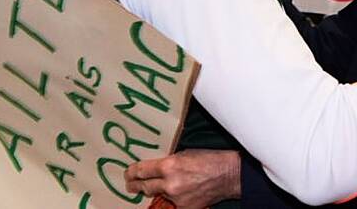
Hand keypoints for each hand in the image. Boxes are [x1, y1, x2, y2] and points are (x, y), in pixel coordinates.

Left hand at [124, 149, 241, 208]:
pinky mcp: (185, 207)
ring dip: (154, 191)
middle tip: (130, 185)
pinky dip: (173, 198)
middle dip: (135, 185)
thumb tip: (156, 167)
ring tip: (150, 188)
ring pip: (158, 195)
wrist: (228, 174)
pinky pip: (173, 203)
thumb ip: (168, 162)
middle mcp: (170, 184)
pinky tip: (177, 192)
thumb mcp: (184, 153)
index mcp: (169, 166)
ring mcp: (177, 198)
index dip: (132, 172)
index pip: (142, 171)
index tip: (128, 173)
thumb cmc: (209, 159)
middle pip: (145, 187)